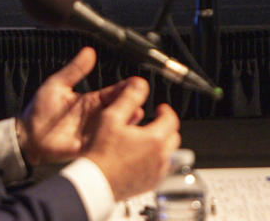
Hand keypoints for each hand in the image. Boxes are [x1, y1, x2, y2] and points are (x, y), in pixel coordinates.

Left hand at [18, 47, 128, 164]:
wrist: (27, 136)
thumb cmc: (39, 111)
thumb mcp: (57, 85)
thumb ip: (74, 69)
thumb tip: (88, 51)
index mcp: (90, 101)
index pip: (113, 92)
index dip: (126, 87)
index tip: (137, 82)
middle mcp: (95, 117)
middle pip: (119, 108)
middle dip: (131, 102)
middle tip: (141, 95)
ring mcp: (94, 132)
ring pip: (117, 126)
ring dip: (128, 120)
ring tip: (137, 112)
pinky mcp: (90, 147)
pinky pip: (107, 143)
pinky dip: (116, 138)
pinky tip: (123, 133)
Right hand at [81, 77, 180, 200]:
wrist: (96, 182)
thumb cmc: (101, 153)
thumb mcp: (111, 118)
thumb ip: (128, 99)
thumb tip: (139, 85)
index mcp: (155, 139)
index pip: (171, 119)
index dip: (165, 110)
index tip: (159, 108)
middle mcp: (161, 158)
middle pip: (174, 137)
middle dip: (166, 127)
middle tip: (153, 122)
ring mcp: (157, 173)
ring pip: (168, 154)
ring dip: (161, 144)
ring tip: (144, 140)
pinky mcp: (151, 184)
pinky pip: (160, 169)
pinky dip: (155, 160)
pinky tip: (139, 157)